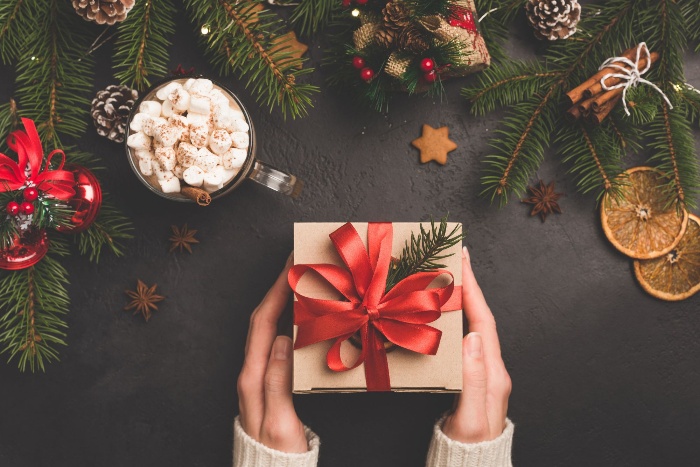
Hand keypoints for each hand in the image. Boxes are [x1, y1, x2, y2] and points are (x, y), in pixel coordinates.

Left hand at [237, 254, 307, 452]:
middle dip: (277, 287)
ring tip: (299, 282)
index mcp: (252, 377)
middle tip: (296, 264)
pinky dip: (286, 321)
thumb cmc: (277, 454)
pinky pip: (275, 340)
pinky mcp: (266, 379)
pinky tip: (300, 316)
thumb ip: (278, 382)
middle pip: (262, 319)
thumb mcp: (279, 421)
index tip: (290, 267)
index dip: (276, 291)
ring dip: (281, 301)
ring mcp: (257, 374)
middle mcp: (251, 371)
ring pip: (268, 328)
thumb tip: (284, 340)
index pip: (263, 323)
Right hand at [442, 246, 511, 442]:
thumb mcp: (471, 415)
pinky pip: (463, 340)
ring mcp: (483, 372)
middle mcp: (492, 368)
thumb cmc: (470, 446)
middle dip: (468, 287)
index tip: (464, 259)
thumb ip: (474, 378)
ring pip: (471, 327)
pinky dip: (454, 322)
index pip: (484, 321)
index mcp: (494, 372)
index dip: (474, 289)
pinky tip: (441, 317)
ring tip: (446, 280)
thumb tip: (473, 336)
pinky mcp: (472, 378)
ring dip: (461, 302)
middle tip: (453, 261)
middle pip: (480, 318)